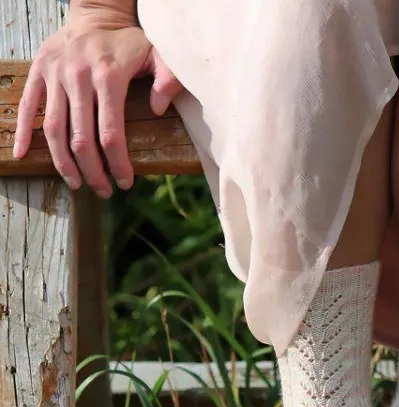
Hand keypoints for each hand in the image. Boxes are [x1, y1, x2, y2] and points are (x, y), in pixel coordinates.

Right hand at [13, 16, 182, 196]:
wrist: (96, 13)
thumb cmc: (130, 43)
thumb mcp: (158, 55)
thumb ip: (168, 79)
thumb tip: (157, 109)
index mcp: (108, 76)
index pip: (111, 133)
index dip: (117, 163)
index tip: (125, 183)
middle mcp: (78, 76)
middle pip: (80, 138)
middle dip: (92, 171)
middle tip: (104, 191)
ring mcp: (54, 74)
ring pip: (53, 128)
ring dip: (63, 162)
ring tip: (75, 184)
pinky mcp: (38, 71)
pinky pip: (27, 105)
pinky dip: (23, 131)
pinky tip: (23, 154)